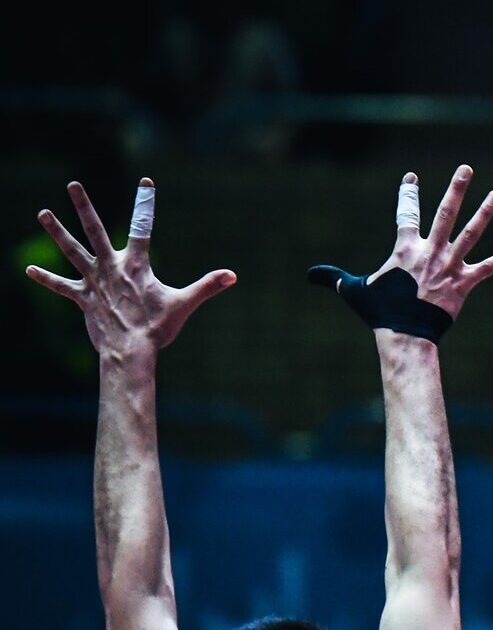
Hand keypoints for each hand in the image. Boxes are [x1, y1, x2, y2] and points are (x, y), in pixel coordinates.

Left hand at [25, 179, 235, 357]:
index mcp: (136, 265)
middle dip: (84, 206)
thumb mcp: (185, 304)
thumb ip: (208, 286)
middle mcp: (111, 267)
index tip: (145, 182)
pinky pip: (62, 286)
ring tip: (42, 213)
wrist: (131, 351)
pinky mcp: (83, 299)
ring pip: (72, 251)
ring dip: (57, 231)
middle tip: (72, 184)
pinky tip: (28, 269)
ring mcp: (94, 282)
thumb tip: (233, 276)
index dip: (145, 204)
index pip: (143, 227)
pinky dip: (46, 278)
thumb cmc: (159, 328)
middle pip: (95, 230)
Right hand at [319, 166, 492, 319]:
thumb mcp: (354, 291)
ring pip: (470, 234)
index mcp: (405, 249)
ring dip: (484, 213)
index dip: (407, 195)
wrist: (404, 335)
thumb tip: (311, 275)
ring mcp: (448, 266)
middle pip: (445, 213)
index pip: (406, 214)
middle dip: (456, 189)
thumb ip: (335, 278)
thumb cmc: (379, 313)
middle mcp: (429, 251)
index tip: (412, 178)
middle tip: (466, 169)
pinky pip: (487, 269)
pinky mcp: (463, 284)